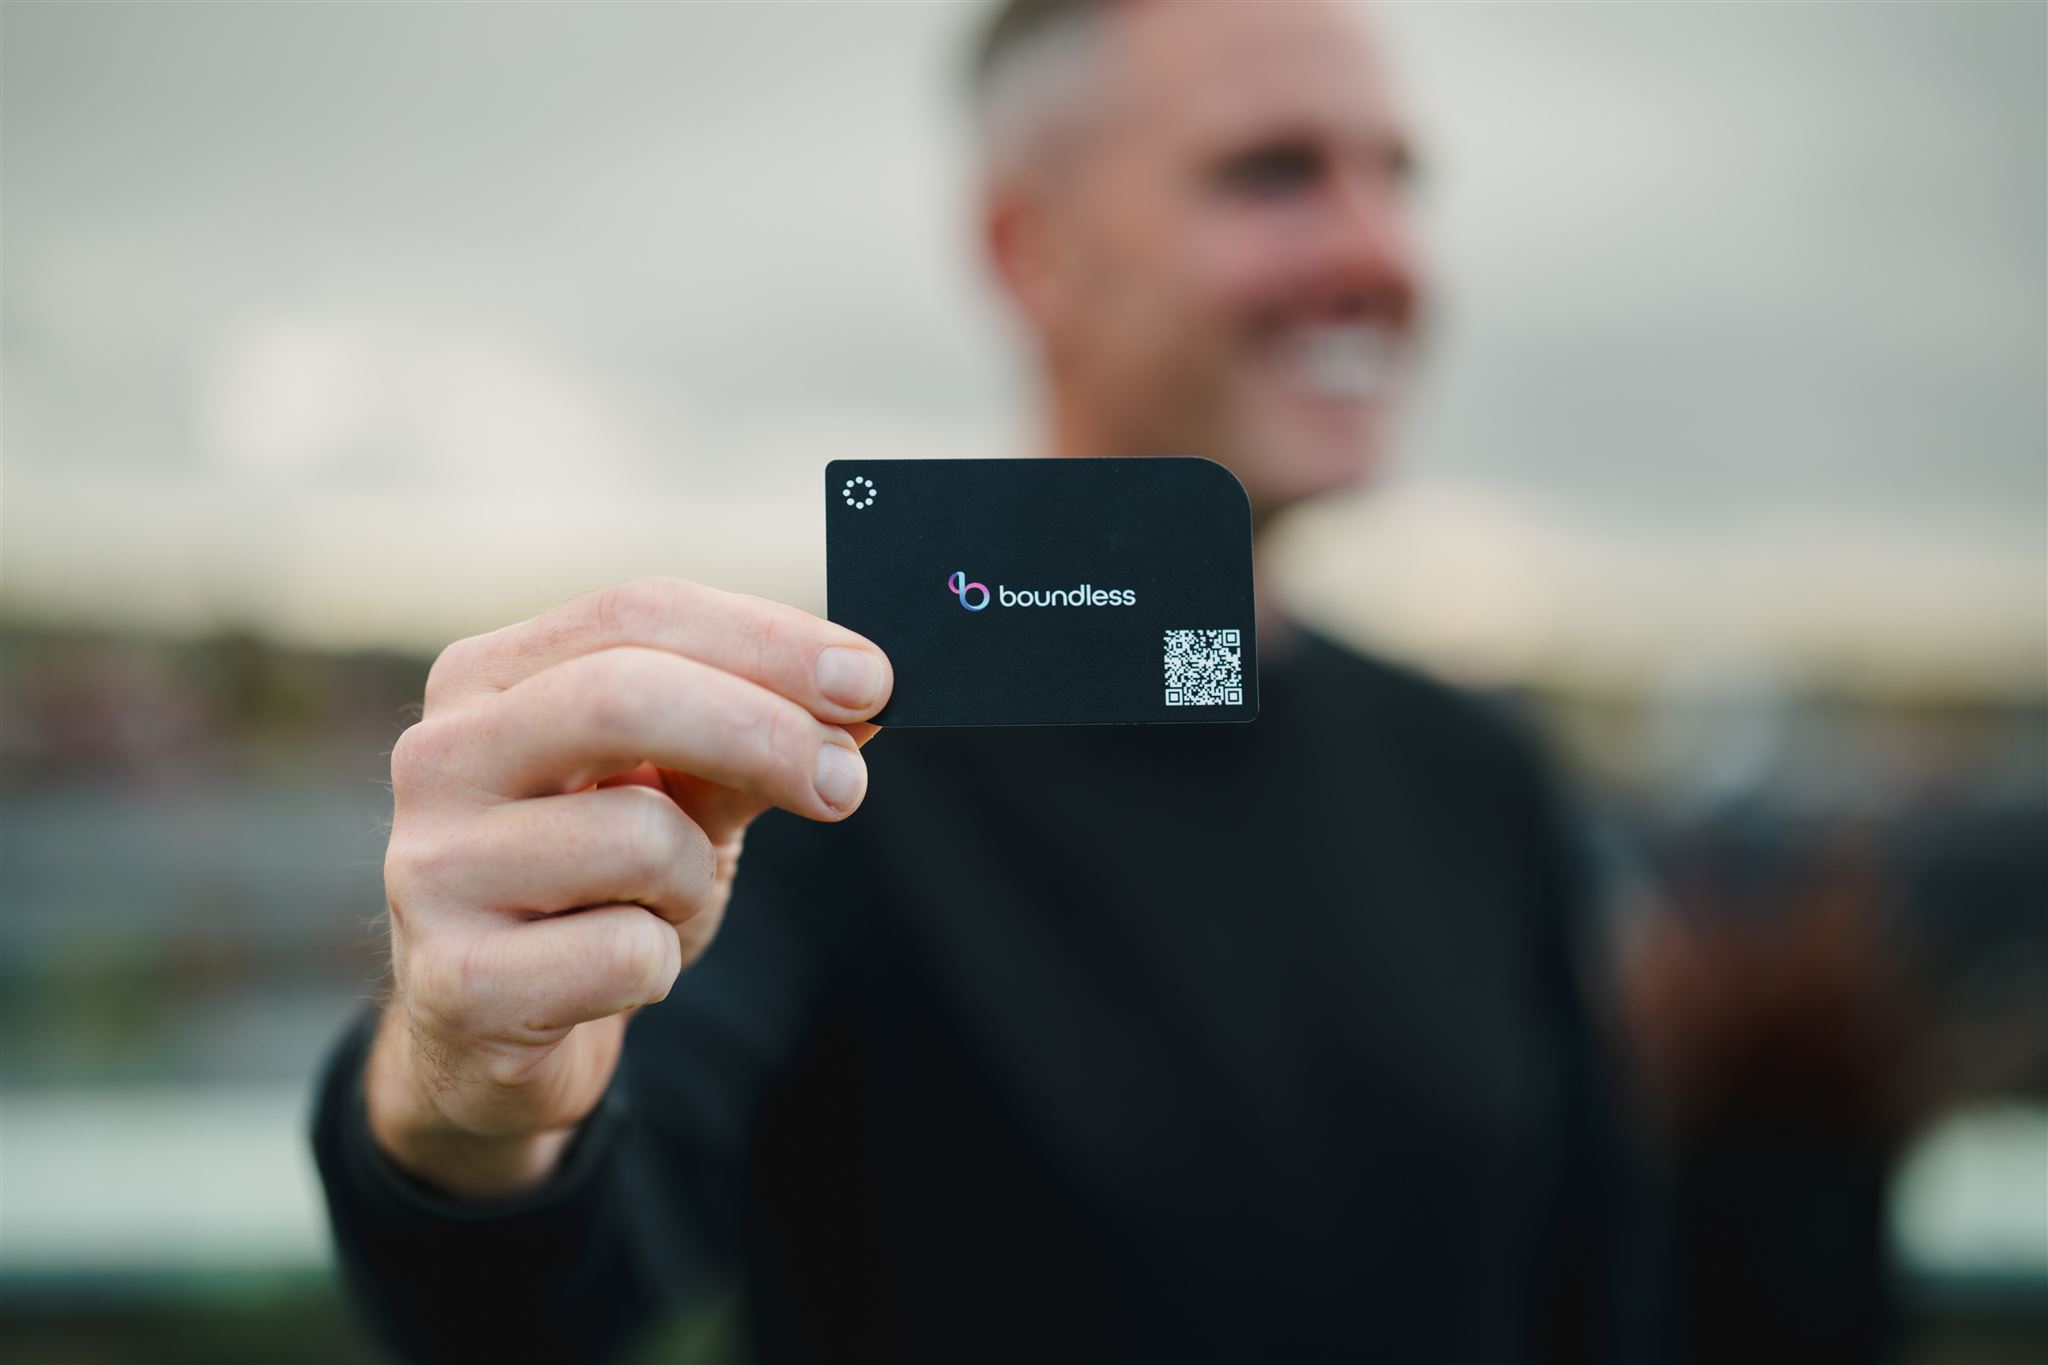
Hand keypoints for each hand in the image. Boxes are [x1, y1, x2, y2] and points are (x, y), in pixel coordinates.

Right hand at [364, 577, 889, 1197]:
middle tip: (848, 782)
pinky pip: (624, 953)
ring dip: (698, 877)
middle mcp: (440, 756)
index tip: (871, 680)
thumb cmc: (593, 888)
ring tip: (664, 905)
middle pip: (623, 697)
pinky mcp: (456, 982)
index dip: (769, 640)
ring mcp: (432, 869)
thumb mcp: (676, 795)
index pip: (639, 612)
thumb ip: (753, 739)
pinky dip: (659, 964)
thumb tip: (864, 700)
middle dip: (763, 733)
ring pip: (638, 835)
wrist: (493, 1034)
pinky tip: (615, 973)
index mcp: (488, 677)